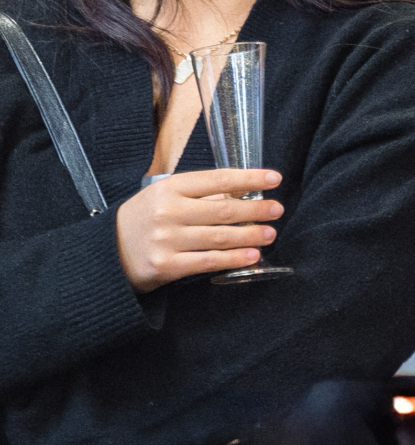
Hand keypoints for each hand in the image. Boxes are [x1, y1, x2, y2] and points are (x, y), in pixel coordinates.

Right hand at [115, 169, 283, 291]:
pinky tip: (251, 255)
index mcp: (169, 188)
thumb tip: (238, 193)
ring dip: (250, 235)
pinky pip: (207, 262)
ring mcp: (166, 240)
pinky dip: (233, 258)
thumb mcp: (165, 196)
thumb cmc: (145, 219)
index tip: (274, 179)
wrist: (106, 253)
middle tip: (277, 209)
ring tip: (270, 233)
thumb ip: (199, 194)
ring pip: (219, 237)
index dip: (249, 179)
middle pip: (223, 210)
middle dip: (256, 209)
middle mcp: (168, 212)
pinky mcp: (165, 266)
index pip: (217, 179)